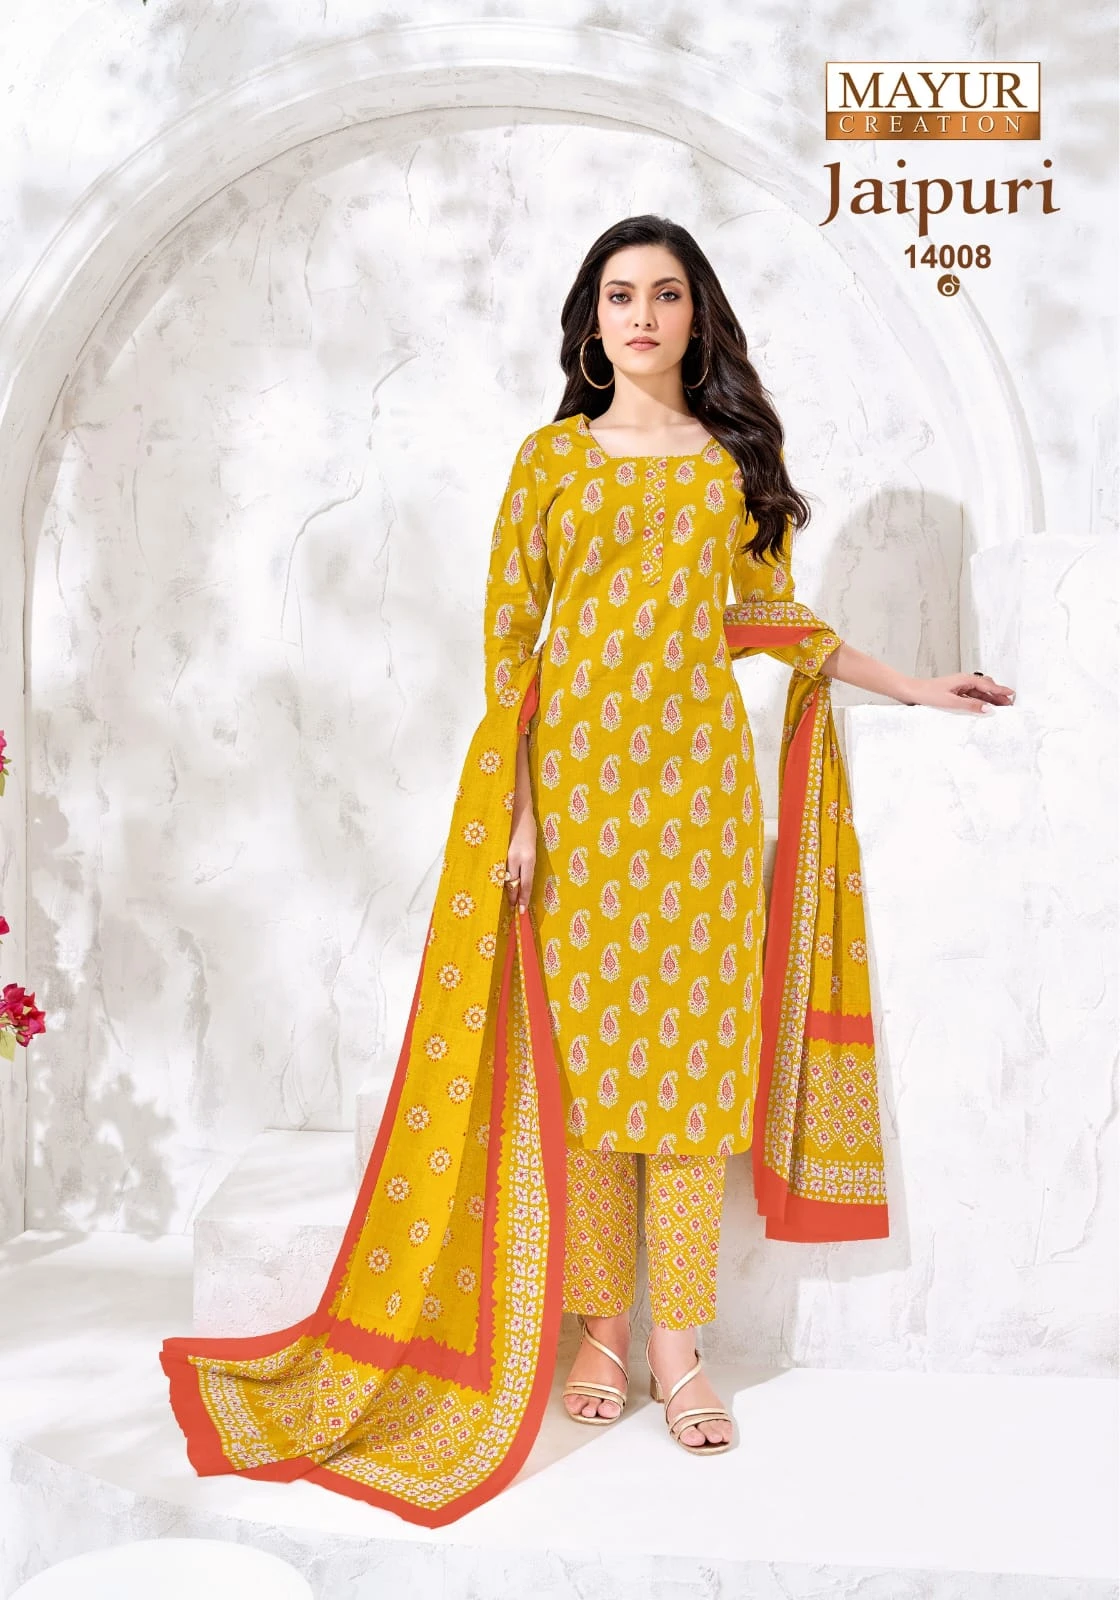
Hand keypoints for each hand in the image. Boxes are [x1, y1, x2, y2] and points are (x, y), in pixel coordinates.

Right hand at [504, 814, 535, 911]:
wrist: (515, 809)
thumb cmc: (528, 828)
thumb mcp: (533, 848)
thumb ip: (528, 864)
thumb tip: (522, 881)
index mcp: (528, 857)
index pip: (526, 884)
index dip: (524, 898)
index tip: (522, 910)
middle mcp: (515, 858)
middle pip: (513, 884)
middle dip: (513, 897)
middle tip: (513, 907)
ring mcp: (503, 855)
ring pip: (502, 878)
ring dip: (504, 889)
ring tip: (506, 898)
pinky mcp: (495, 851)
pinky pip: (496, 868)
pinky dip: (497, 877)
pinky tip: (496, 882)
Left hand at [901, 671, 1015, 713]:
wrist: (909, 691)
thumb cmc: (926, 693)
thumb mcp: (950, 701)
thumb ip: (970, 706)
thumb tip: (988, 709)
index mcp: (964, 680)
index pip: (987, 685)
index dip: (1000, 691)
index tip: (1012, 694)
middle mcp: (962, 682)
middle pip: (984, 688)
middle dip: (997, 695)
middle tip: (1009, 704)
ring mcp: (957, 687)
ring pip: (978, 693)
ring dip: (988, 699)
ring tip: (999, 707)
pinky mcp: (952, 693)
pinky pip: (970, 697)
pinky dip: (978, 702)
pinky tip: (981, 707)